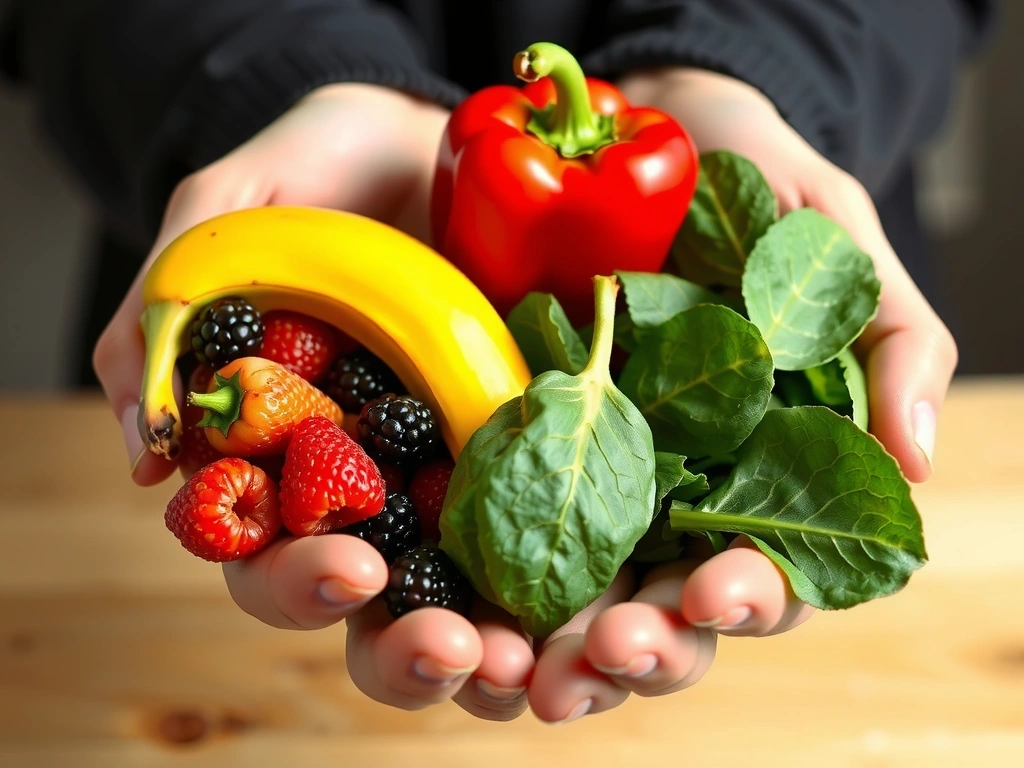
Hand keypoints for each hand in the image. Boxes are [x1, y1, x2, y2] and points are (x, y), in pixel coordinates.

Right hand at [93, 83, 539, 718]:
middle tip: (448, 645)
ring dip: (487, 650)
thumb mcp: (245, 205)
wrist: (449, 143)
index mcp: (286, 450)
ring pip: (459, 600)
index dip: (296, 579)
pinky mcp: (534, 458)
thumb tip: (145, 457)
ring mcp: (456, 477)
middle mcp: (368, 484)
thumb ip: (177, 302)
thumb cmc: (338, 169)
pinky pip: (548, 539)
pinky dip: (566, 587)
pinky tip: (595, 612)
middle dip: (401, 644)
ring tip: (522, 660)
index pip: (268, 552)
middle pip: (368, 603)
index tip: (348, 567)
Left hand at [521, 65, 959, 724]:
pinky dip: (464, 581)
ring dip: (549, 649)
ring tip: (522, 670)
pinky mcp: (502, 441)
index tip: (720, 590)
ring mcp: (579, 473)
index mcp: (754, 468)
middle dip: (641, 647)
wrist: (637, 123)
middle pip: (660, 611)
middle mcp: (666, 492)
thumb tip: (914, 460)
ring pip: (568, 599)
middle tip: (605, 654)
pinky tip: (444, 607)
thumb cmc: (751, 178)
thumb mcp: (832, 237)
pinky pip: (481, 528)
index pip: (765, 570)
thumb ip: (890, 339)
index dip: (751, 596)